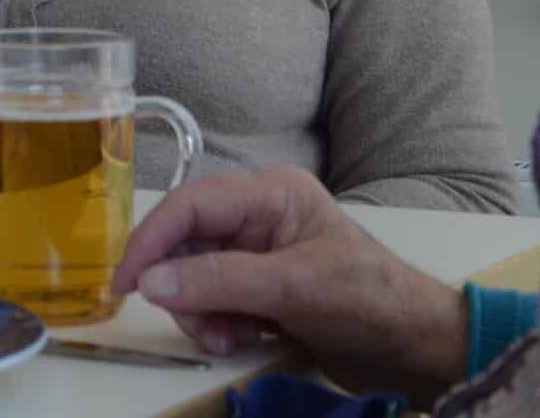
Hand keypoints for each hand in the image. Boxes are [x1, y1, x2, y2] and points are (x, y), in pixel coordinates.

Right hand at [112, 167, 467, 401]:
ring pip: (194, 278)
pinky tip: (242, 339)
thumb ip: (220, 282)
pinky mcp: (262, 290)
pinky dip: (217, 325)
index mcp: (271, 193)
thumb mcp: (294, 287)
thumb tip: (152, 282)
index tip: (125, 282)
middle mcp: (260, 217)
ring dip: (201, 314)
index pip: (191, 205)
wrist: (414, 347)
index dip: (151, 239)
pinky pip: (213, 302)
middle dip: (184, 289)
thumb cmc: (369, 299)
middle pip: (186, 244)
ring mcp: (260, 255)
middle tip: (200, 325)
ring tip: (230, 337)